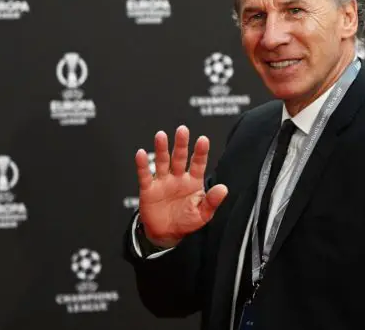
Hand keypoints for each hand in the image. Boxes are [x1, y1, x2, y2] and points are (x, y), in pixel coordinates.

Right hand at [135, 125, 227, 248]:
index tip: (203, 140)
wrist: (165, 235)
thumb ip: (212, 201)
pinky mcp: (148, 189)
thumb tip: (223, 189)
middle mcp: (178, 178)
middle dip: (181, 144)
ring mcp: (163, 182)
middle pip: (179, 157)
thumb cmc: (186, 222)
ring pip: (162, 161)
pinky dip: (142, 165)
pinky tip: (141, 154)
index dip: (200, 152)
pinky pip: (145, 175)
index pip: (198, 164)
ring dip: (161, 149)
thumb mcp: (202, 215)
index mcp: (193, 182)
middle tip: (182, 130)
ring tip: (161, 136)